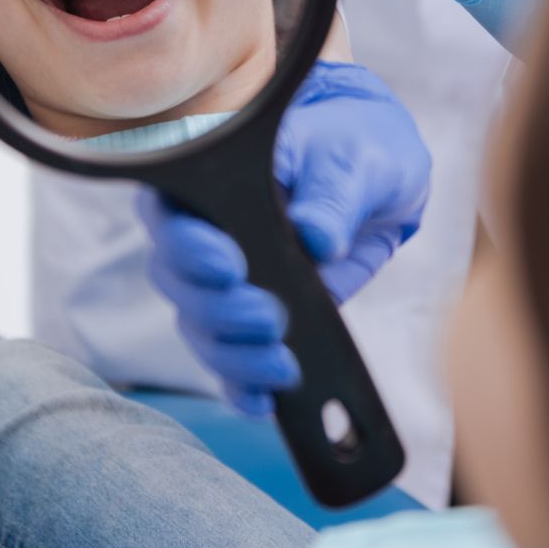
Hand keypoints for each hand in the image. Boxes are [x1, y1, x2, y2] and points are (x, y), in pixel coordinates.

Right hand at [139, 62, 431, 415]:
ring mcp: (223, 282)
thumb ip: (332, 195)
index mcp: (209, 176)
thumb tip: (315, 237)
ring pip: (200, 327)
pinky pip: (231, 361)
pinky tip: (265, 400)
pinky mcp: (250, 319)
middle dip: (219, 309)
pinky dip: (243, 385)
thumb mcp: (353, 160)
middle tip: (269, 317)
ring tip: (283, 364)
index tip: (231, 266)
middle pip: (178, 281)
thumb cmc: (353, 147)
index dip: (190, 246)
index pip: (170, 213)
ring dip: (234, 355)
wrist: (378, 180)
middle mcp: (201, 233)